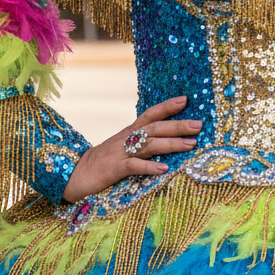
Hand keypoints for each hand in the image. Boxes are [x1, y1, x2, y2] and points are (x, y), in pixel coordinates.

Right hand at [63, 96, 201, 202]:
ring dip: (171, 144)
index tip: (185, 100)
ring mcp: (121, 152)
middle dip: (178, 125)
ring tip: (190, 145)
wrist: (76, 174)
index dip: (167, 106)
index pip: (150, 114)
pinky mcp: (115, 169)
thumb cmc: (103, 162)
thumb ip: (141, 143)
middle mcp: (127, 138)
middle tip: (199, 125)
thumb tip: (165, 141)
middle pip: (155, 127)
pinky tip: (164, 168)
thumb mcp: (123, 148)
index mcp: (129, 132)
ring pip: (149, 144)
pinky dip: (149, 166)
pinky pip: (135, 166)